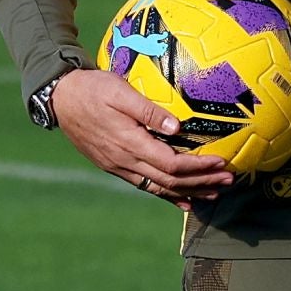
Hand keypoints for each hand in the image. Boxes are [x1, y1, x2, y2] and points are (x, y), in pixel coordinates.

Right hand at [52, 68, 233, 211]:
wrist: (61, 99)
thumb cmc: (93, 89)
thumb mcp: (120, 91)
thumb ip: (149, 111)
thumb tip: (177, 127)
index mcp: (129, 143)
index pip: (171, 164)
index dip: (198, 167)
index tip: (221, 162)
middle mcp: (124, 161)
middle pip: (170, 181)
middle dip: (202, 182)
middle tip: (229, 181)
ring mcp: (118, 167)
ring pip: (159, 188)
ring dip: (189, 191)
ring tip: (215, 193)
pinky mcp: (114, 166)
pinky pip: (145, 186)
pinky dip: (167, 195)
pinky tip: (184, 201)